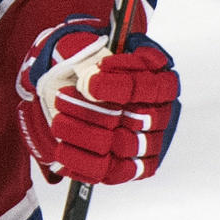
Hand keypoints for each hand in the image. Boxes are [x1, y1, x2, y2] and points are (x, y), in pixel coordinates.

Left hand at [16, 15, 180, 184]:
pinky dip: (85, 162)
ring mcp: (149, 142)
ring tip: (58, 122)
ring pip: (124, 146)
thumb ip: (90, 54)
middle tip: (61, 99)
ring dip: (85, 135)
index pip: (152, 85)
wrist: (76, 82)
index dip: (120, 87)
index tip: (89, 83)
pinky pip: (114, 172)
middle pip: (137, 119)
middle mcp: (161, 112)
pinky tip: (62, 149)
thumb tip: (90, 75)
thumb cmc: (88, 63)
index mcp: (159, 78)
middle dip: (93, 111)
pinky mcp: (133, 166)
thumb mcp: (88, 47)